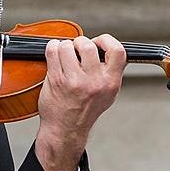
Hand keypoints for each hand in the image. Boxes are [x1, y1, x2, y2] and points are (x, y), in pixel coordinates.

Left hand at [35, 35, 125, 170]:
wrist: (66, 129)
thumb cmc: (86, 110)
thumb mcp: (109, 94)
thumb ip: (111, 72)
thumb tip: (108, 48)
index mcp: (110, 83)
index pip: (117, 51)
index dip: (106, 40)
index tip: (97, 43)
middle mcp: (94, 82)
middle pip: (87, 45)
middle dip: (80, 42)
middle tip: (77, 49)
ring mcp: (74, 81)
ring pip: (67, 46)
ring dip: (64, 46)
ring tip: (64, 53)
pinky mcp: (56, 81)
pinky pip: (53, 52)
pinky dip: (52, 47)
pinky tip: (54, 53)